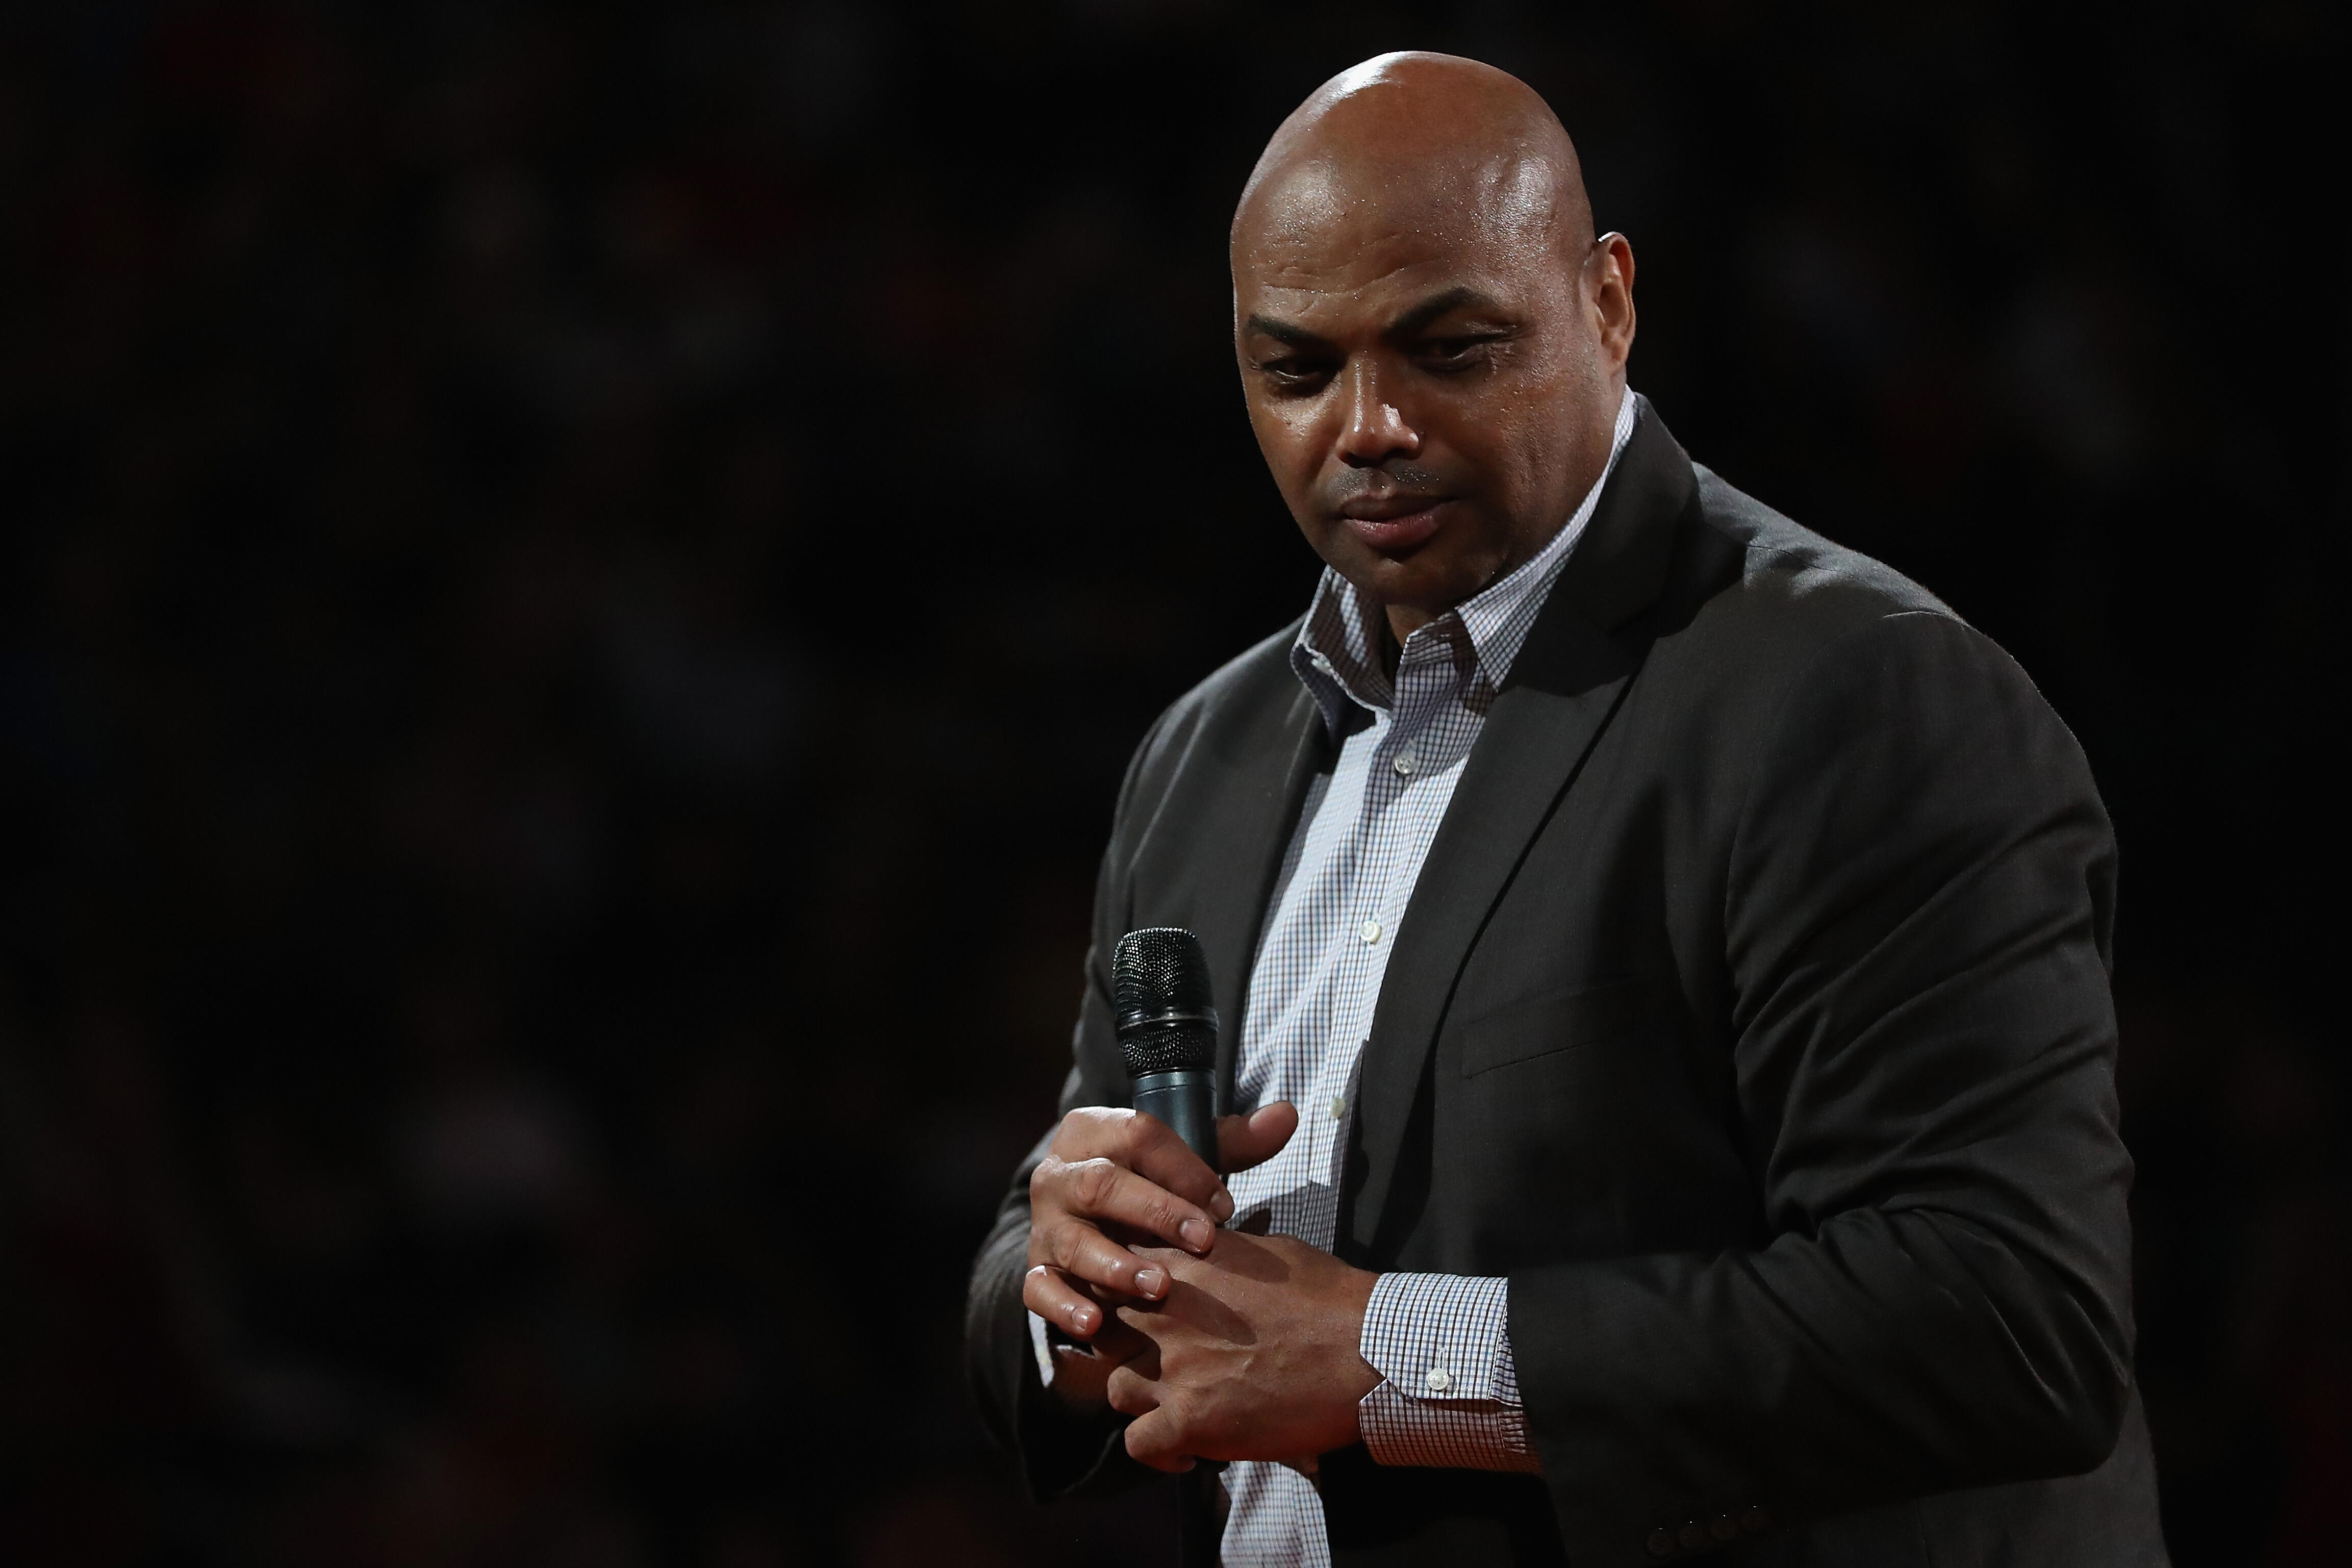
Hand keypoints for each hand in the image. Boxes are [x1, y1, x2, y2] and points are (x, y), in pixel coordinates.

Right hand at [1023, 1103, 1298, 1394]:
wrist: (1086, 1223)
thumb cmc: (1148, 1184)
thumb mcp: (1184, 1160)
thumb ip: (1233, 1143)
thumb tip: (1287, 1116)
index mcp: (1093, 1130)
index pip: (1137, 1136)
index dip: (1185, 1169)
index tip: (1225, 1206)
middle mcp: (1059, 1173)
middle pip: (1102, 1184)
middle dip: (1155, 1213)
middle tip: (1203, 1242)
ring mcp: (1045, 1224)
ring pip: (1072, 1240)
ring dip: (1116, 1265)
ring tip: (1158, 1287)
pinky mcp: (1035, 1270)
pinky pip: (1040, 1288)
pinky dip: (1065, 1306)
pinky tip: (1095, 1323)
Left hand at [1105, 1230, 1381, 1471]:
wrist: (1366, 1351)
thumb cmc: (1328, 1297)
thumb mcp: (1264, 1250)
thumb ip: (1214, 1255)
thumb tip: (1199, 1255)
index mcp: (1181, 1266)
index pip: (1111, 1273)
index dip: (1119, 1295)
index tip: (1138, 1311)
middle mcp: (1163, 1316)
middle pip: (1104, 1332)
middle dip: (1124, 1346)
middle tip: (1157, 1359)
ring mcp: (1172, 1371)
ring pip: (1114, 1389)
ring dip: (1141, 1397)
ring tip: (1176, 1403)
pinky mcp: (1190, 1424)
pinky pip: (1137, 1444)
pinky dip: (1157, 1451)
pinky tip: (1186, 1448)